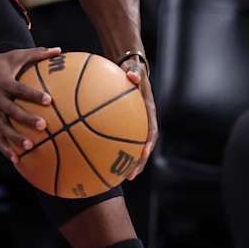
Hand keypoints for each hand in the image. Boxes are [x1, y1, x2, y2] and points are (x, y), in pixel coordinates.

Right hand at [0, 47, 61, 162]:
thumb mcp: (14, 56)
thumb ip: (37, 54)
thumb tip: (59, 50)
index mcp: (4, 82)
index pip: (20, 89)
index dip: (33, 95)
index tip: (48, 100)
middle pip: (11, 111)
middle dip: (26, 119)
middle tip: (43, 126)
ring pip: (2, 128)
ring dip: (14, 138)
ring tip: (29, 147)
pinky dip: (4, 149)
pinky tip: (16, 160)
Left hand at [119, 58, 158, 180]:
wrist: (130, 70)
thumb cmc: (132, 70)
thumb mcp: (134, 70)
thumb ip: (134, 73)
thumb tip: (132, 76)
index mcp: (148, 111)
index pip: (151, 131)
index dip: (148, 143)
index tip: (144, 154)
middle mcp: (143, 121)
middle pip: (143, 147)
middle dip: (138, 162)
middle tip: (130, 176)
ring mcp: (134, 125)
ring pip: (131, 147)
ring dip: (126, 162)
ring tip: (115, 177)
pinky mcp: (124, 125)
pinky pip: (118, 140)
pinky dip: (110, 150)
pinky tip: (97, 158)